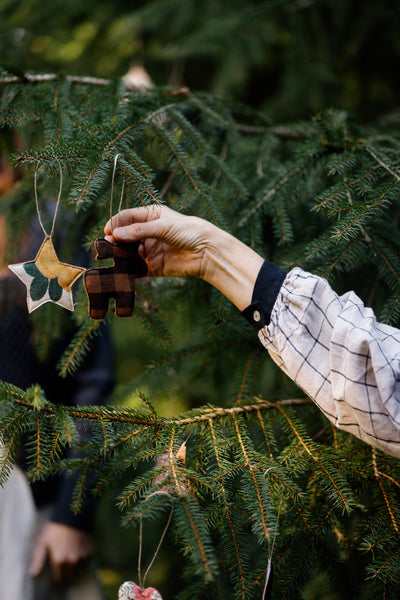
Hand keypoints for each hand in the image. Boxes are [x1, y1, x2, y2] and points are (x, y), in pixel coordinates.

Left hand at [29, 522, 93, 583]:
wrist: (73, 515)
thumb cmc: (55, 529)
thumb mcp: (43, 542)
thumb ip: (37, 559)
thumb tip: (33, 574)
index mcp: (59, 560)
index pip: (58, 578)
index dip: (57, 576)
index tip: (56, 572)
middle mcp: (71, 561)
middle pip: (69, 575)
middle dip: (66, 573)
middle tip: (63, 565)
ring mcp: (82, 556)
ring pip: (78, 569)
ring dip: (75, 566)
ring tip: (71, 556)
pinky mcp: (90, 551)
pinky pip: (87, 560)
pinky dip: (83, 558)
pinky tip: (79, 550)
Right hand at [104, 205, 263, 310]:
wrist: (209, 252)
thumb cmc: (190, 231)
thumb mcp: (164, 226)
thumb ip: (139, 231)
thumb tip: (115, 235)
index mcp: (152, 216)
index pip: (128, 217)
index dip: (116, 223)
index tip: (108, 231)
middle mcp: (149, 233)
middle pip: (125, 236)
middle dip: (115, 240)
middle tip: (107, 246)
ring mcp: (150, 250)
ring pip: (128, 253)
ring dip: (120, 256)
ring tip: (112, 259)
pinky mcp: (153, 267)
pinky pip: (136, 269)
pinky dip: (128, 271)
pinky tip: (121, 271)